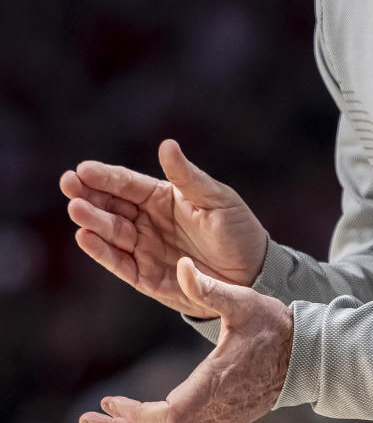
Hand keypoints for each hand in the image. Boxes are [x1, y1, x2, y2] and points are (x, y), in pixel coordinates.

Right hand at [60, 139, 267, 314]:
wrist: (253, 274)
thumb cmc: (238, 231)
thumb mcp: (217, 199)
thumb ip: (188, 177)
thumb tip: (166, 145)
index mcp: (163, 198)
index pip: (127, 184)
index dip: (105, 176)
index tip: (82, 169)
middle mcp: (148, 221)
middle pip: (111, 206)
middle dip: (88, 195)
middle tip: (68, 184)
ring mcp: (145, 248)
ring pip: (110, 232)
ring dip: (92, 221)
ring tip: (76, 209)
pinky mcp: (145, 277)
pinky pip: (119, 263)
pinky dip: (101, 252)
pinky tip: (85, 237)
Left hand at [78, 257, 293, 422]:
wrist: (310, 354)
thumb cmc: (276, 326)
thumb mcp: (243, 300)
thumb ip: (209, 286)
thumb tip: (183, 265)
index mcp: (215, 385)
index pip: (166, 417)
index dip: (134, 416)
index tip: (109, 403)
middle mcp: (217, 411)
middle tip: (89, 419)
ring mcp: (224, 420)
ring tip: (109, 418)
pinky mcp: (229, 420)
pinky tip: (146, 415)